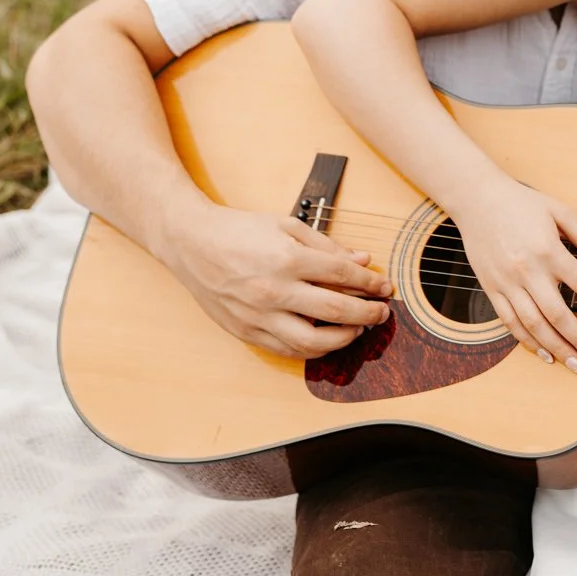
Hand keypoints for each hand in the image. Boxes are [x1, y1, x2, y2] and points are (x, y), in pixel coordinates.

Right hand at [163, 202, 393, 357]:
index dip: (371, 283)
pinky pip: (286, 350)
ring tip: (357, 329)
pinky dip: (312, 349)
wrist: (191, 243)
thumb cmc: (239, 230)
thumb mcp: (286, 225)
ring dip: (344, 339)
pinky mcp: (246, 331)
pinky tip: (326, 339)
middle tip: (382, 312)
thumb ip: (327, 244)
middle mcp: (274, 290)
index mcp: (287, 258)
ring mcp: (259, 315)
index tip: (385, 287)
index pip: (343, 275)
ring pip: (312, 341)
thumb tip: (362, 261)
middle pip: (336, 311)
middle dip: (367, 313)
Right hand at [447, 177, 576, 372]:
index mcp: (548, 250)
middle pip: (558, 314)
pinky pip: (510, 322)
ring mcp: (506, 282)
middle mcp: (527, 270)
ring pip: (533, 325)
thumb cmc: (522, 203)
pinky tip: (544, 353)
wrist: (476, 199)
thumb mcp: (560, 212)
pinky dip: (527, 341)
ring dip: (556, 348)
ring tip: (575, 365)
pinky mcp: (491, 289)